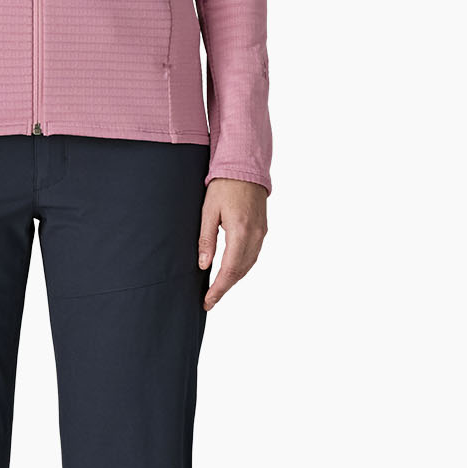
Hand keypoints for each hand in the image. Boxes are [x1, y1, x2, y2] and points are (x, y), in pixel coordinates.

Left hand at [198, 178, 267, 310]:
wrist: (245, 166)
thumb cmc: (224, 185)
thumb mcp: (208, 211)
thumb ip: (206, 239)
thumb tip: (203, 265)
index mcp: (240, 230)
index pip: (229, 269)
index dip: (218, 289)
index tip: (208, 301)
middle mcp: (255, 234)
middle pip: (241, 271)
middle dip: (225, 288)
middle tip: (209, 300)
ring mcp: (262, 232)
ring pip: (249, 265)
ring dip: (234, 279)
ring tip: (218, 290)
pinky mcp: (263, 229)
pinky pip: (254, 255)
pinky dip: (242, 267)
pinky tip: (231, 272)